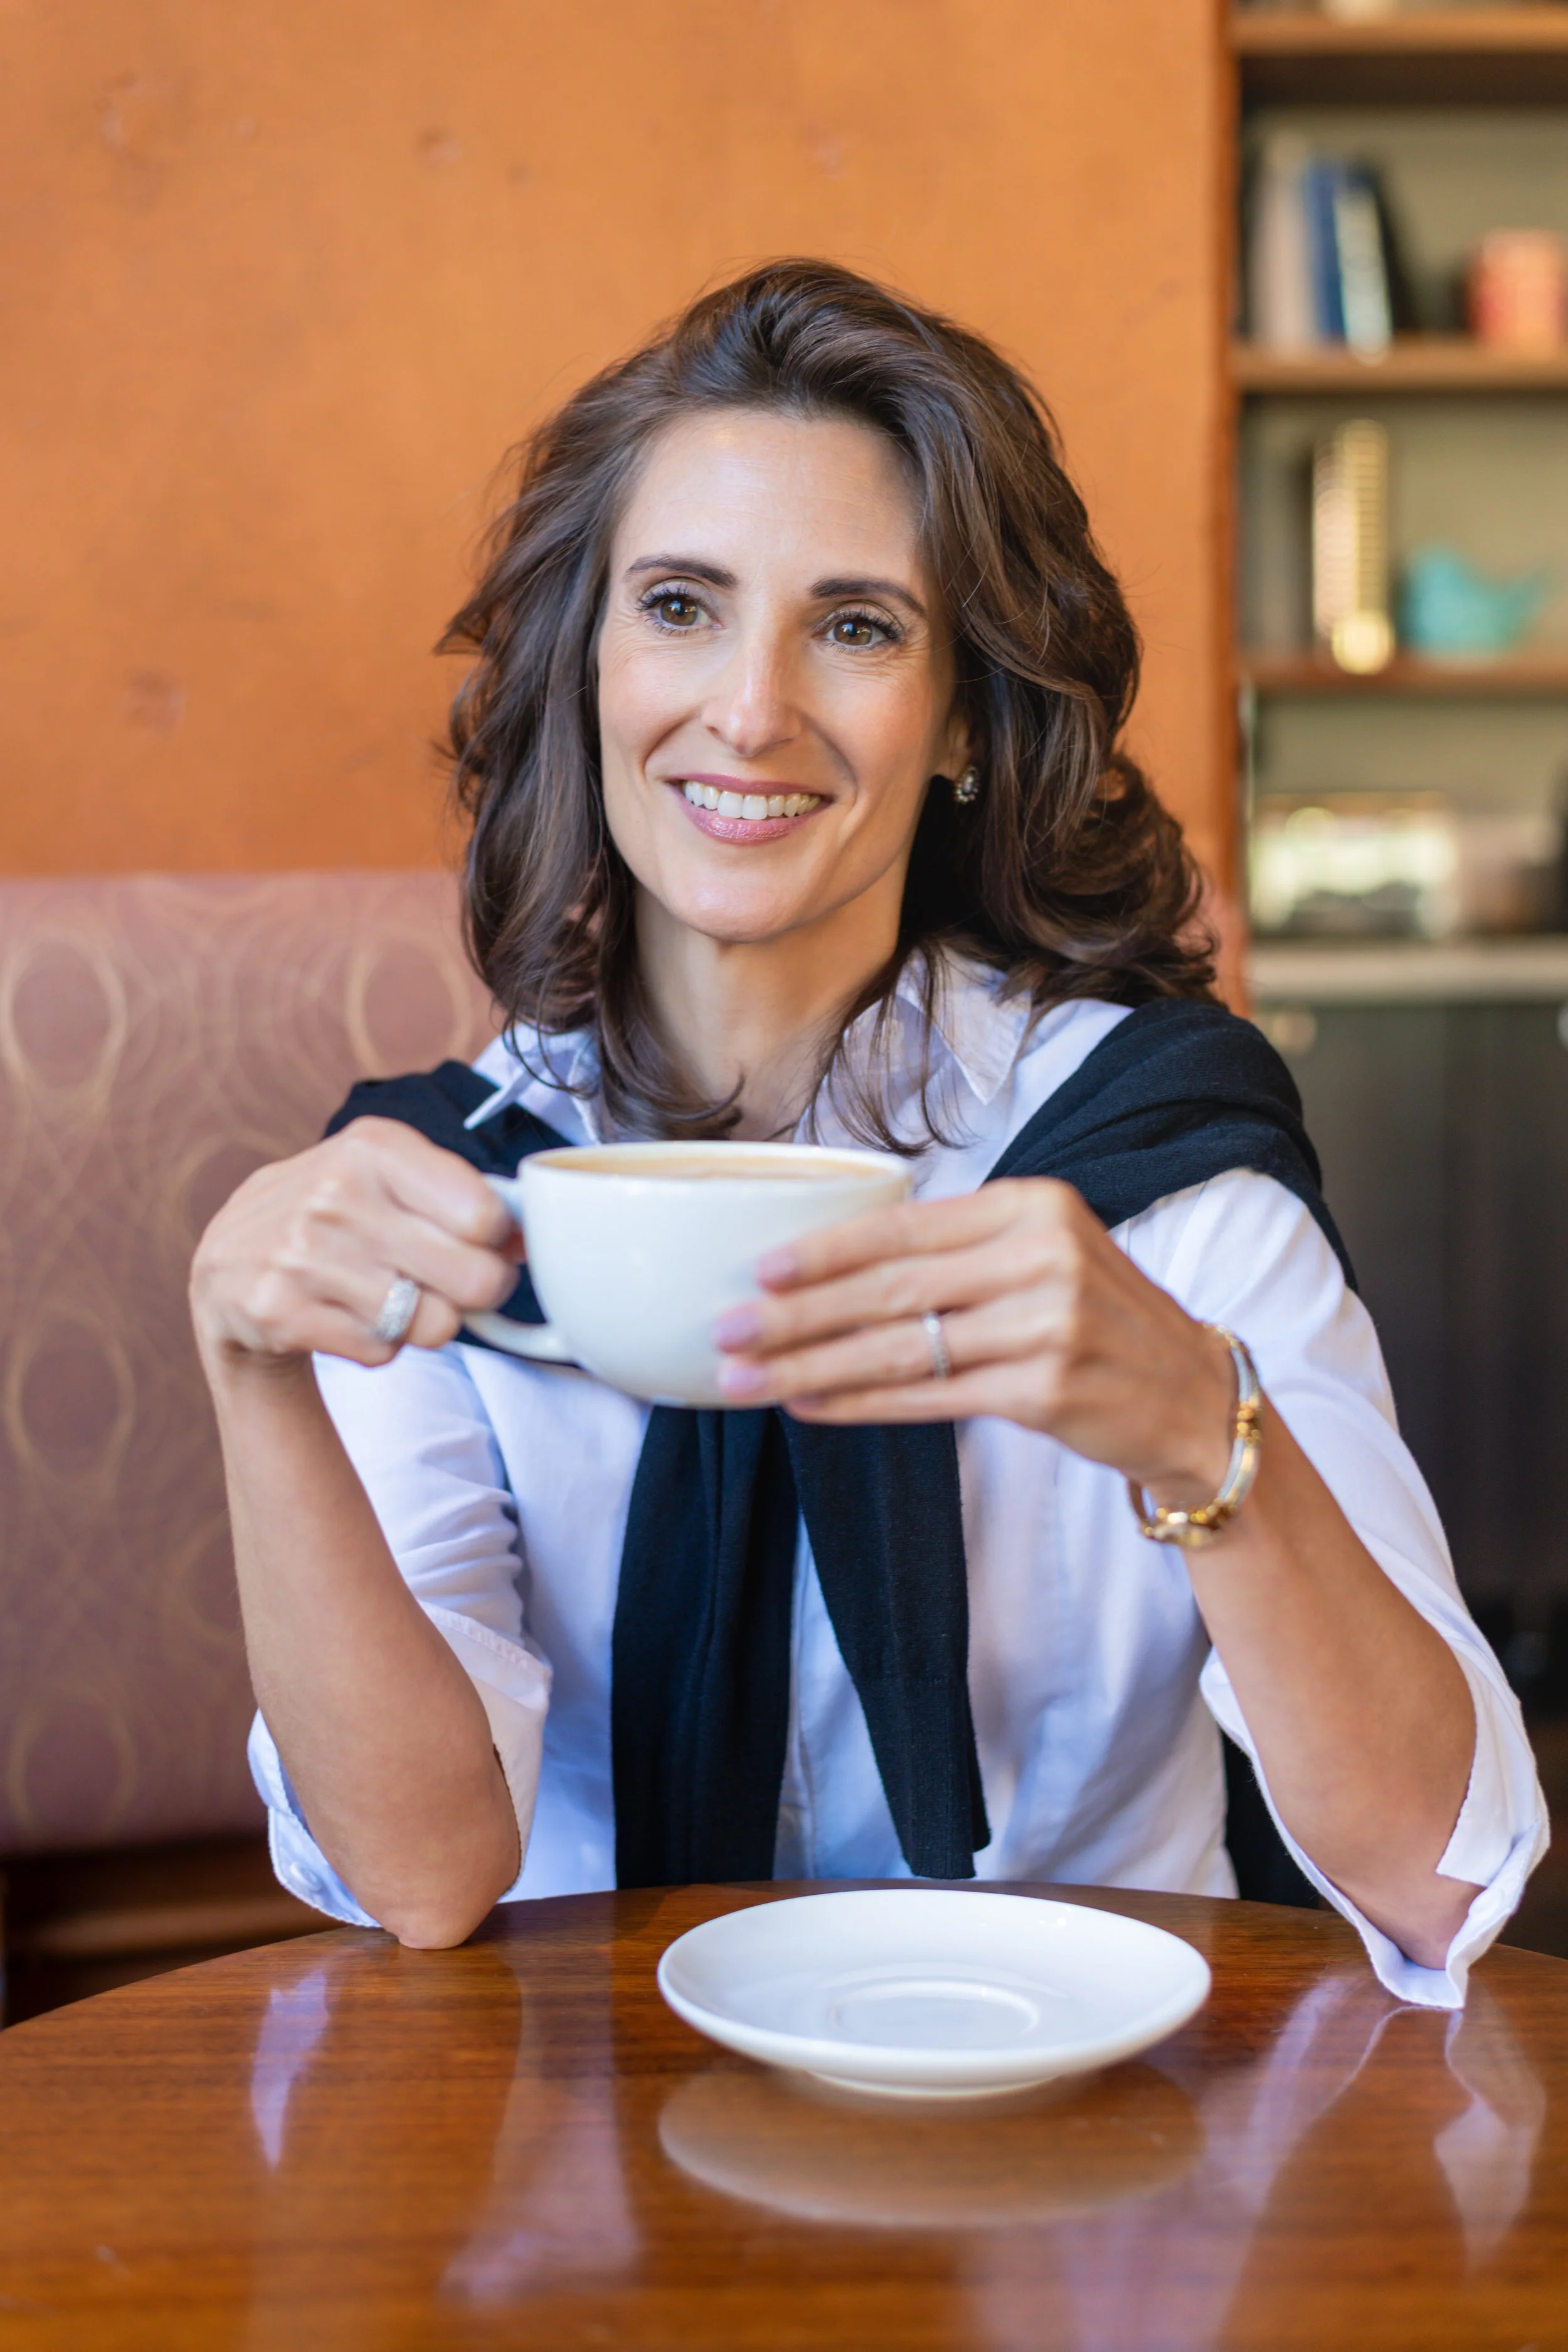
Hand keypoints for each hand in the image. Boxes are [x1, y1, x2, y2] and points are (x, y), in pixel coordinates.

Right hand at [190, 1118, 521, 1371]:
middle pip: (477, 1280)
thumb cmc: (337, 1213)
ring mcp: (303, 1254)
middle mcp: (336, 1192)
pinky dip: (378, 1345)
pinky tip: (348, 1315)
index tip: (469, 1241)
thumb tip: (530, 1239)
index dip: (493, 1242)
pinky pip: (383, 1353)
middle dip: (474, 1292)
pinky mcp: (281, 1311)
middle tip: (446, 1283)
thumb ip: (465, 1195)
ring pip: (435, 1325)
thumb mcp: (390, 1174)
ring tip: (387, 1295)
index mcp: (374, 1146)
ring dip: (423, 1322)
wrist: (230, 1260)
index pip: (486, 1216)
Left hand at [712, 1178, 1237, 1503]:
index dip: (823, 1250)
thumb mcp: (1043, 1254)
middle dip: (795, 1314)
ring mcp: (1046, 1324)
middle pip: (890, 1288)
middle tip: (725, 1330)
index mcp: (1031, 1206)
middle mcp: (1040, 1257)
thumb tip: (833, 1265)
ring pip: (899, 1348)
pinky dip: (860, 1404)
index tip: (756, 1269)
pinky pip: (928, 1398)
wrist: (1193, 1398)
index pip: (903, 1228)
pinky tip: (811, 1406)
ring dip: (810, 1366)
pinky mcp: (1045, 1389)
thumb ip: (958, 1250)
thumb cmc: (1099, 1323)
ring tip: (745, 1378)